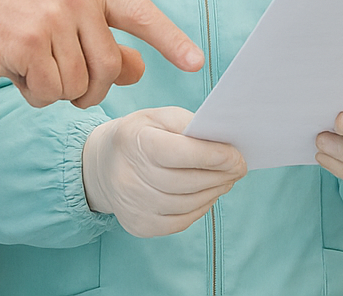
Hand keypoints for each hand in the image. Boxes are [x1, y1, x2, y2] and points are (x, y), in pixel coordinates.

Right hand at [0, 0, 203, 107]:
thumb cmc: (7, 15)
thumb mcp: (60, 18)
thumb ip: (102, 42)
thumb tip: (140, 68)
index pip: (140, 13)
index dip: (170, 39)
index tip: (196, 62)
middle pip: (109, 67)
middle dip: (89, 90)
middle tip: (61, 84)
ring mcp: (51, 17)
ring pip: (79, 84)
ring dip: (55, 91)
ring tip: (30, 67)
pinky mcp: (27, 41)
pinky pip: (49, 93)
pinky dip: (33, 96)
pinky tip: (15, 74)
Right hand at [81, 106, 246, 236]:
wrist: (103, 166)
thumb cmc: (140, 136)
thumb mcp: (159, 117)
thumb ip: (189, 125)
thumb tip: (223, 142)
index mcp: (133, 142)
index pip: (179, 153)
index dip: (212, 155)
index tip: (237, 156)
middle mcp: (128, 177)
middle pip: (186, 182)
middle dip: (220, 175)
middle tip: (240, 167)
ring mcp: (132, 206)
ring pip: (187, 204)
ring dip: (214, 191)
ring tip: (228, 179)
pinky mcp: (139, 225)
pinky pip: (180, 220)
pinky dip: (201, 207)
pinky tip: (209, 194)